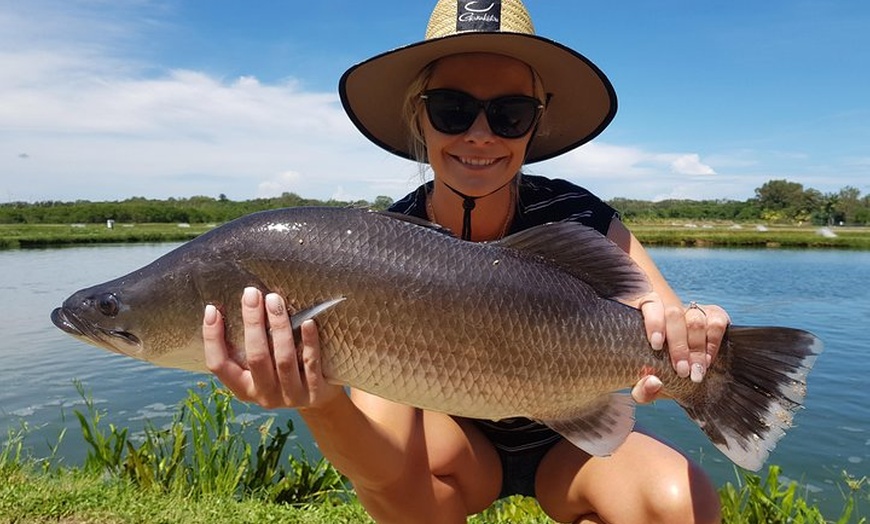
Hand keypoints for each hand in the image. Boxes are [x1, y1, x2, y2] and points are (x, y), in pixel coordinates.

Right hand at [203, 287, 343, 409]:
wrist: (321, 401)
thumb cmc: (284, 374)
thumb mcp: (261, 369)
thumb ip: (249, 347)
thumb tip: (239, 305)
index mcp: (244, 389)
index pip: (219, 365)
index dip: (212, 338)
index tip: (212, 310)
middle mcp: (265, 395)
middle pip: (256, 357)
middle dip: (252, 322)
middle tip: (251, 293)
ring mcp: (291, 396)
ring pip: (283, 359)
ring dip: (279, 327)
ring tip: (275, 301)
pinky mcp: (315, 392)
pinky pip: (311, 363)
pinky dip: (309, 342)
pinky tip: (308, 322)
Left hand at [636, 291, 730, 382]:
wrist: (680, 374)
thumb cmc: (657, 375)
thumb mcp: (645, 385)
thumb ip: (642, 389)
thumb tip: (654, 382)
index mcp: (643, 317)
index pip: (648, 306)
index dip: (654, 322)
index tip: (656, 345)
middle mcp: (667, 310)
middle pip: (673, 314)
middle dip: (679, 345)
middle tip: (682, 371)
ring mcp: (691, 311)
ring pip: (695, 319)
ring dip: (697, 348)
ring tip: (696, 370)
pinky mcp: (712, 315)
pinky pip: (716, 322)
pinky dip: (713, 343)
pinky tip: (708, 360)